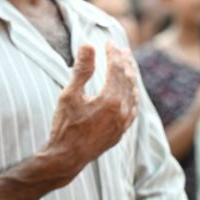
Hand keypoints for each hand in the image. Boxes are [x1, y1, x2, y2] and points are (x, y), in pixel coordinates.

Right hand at [42, 40, 139, 178]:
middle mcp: (122, 111)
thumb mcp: (70, 95)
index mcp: (111, 100)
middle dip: (124, 62)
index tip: (109, 42)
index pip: (116, 69)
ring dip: (130, 76)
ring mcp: (124, 123)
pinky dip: (132, 94)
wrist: (67, 158)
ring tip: (127, 64)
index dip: (113, 54)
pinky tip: (130, 90)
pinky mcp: (122, 131)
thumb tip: (88, 45)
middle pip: (128, 79)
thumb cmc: (65, 126)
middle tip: (121, 49)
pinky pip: (133, 108)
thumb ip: (82, 69)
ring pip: (133, 93)